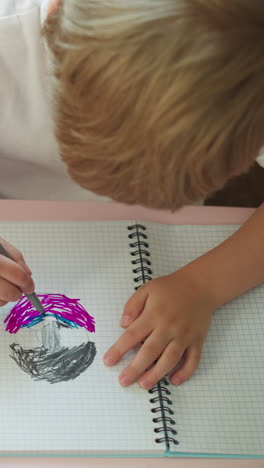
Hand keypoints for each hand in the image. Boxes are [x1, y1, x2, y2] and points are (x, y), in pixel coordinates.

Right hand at [0, 237, 33, 306]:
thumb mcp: (0, 243)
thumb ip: (15, 257)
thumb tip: (28, 274)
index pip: (17, 274)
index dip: (27, 282)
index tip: (30, 286)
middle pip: (9, 292)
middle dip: (18, 293)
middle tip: (19, 290)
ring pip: (0, 302)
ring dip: (5, 298)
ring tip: (3, 287)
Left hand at [104, 269, 213, 388]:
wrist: (200, 286)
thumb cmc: (170, 288)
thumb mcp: (147, 289)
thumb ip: (132, 306)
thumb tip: (123, 325)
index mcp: (154, 314)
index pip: (133, 335)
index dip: (119, 349)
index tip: (108, 361)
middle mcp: (169, 327)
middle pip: (150, 351)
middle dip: (135, 368)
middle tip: (123, 381)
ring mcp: (184, 335)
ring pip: (170, 359)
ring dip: (157, 374)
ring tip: (144, 384)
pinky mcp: (197, 340)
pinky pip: (193, 360)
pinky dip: (185, 372)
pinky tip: (174, 381)